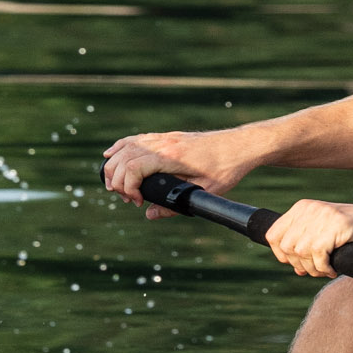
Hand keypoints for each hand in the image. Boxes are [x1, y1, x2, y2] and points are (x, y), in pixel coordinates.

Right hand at [102, 130, 258, 219]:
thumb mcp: (204, 192)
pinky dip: (120, 147)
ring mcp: (164, 138)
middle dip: (116, 179)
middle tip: (126, 198)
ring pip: (126, 146)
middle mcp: (164, 143)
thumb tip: (150, 215)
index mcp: (172, 157)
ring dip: (114, 164)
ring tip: (113, 184)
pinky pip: (136, 139)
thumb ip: (175, 206)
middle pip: (124, 157)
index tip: (137, 202)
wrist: (241, 145)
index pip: (134, 167)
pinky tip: (110, 155)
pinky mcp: (166, 137)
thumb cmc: (227, 168)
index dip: (128, 187)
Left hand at [264, 198, 352, 277]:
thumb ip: (307, 244)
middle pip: (286, 247)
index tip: (299, 264)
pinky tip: (333, 269)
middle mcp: (310, 208)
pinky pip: (318, 254)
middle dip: (300, 265)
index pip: (273, 235)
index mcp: (302, 208)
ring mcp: (324, 215)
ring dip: (313, 268)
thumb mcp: (326, 233)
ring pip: (300, 252)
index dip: (282, 256)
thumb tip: (293, 266)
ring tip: (327, 269)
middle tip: (318, 270)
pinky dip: (324, 268)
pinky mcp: (339, 225)